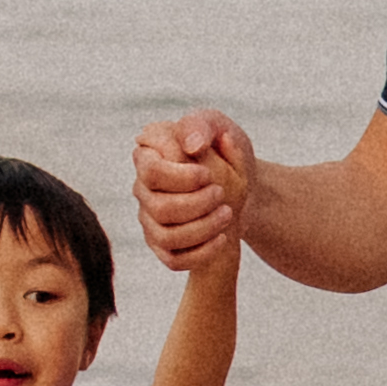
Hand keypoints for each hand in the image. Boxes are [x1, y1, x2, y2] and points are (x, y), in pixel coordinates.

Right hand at [130, 111, 258, 275]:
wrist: (243, 188)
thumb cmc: (228, 155)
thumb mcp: (222, 129)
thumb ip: (203, 126)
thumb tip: (191, 146)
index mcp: (151, 155)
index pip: (150, 170)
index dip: (180, 177)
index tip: (208, 174)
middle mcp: (144, 187)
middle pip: (158, 206)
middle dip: (196, 204)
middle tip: (221, 193)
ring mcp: (150, 217)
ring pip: (165, 235)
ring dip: (202, 228)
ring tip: (227, 214)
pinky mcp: (162, 243)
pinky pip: (173, 259)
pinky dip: (201, 253)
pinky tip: (221, 238)